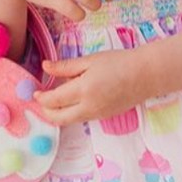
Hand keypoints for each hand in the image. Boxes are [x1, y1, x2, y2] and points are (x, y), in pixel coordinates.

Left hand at [34, 49, 148, 126]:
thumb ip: (65, 67)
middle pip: (58, 118)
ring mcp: (97, 115)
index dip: (41, 97)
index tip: (35, 91)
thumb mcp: (90, 61)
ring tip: (55, 99)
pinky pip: (81, 118)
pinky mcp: (104, 117)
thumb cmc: (119, 63)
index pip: (53, 101)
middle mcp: (88, 107)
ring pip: (69, 121)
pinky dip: (71, 112)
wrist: (146, 75)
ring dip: (58, 113)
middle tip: (41, 100)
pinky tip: (72, 100)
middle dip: (46, 111)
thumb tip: (45, 67)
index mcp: (83, 90)